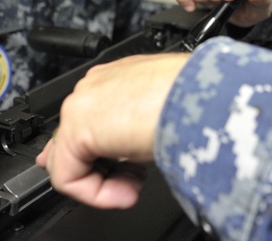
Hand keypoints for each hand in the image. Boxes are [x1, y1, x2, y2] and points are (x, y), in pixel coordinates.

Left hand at [37, 52, 188, 208]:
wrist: (203, 97)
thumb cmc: (199, 99)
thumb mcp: (167, 116)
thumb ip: (143, 127)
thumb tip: (138, 151)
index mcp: (118, 78)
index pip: (93, 120)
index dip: (107, 156)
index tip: (131, 173)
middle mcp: (95, 87)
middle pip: (77, 142)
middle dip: (106, 170)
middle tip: (137, 180)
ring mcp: (82, 103)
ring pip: (72, 160)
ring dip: (105, 182)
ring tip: (135, 187)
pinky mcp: (76, 128)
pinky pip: (68, 176)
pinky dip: (96, 194)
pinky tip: (126, 193)